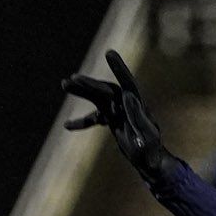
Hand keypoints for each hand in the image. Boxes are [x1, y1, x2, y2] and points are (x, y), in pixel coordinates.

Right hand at [61, 50, 171, 182]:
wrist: (150, 162)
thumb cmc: (151, 153)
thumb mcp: (146, 137)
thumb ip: (138, 118)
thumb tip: (128, 96)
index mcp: (137, 105)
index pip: (128, 83)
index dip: (118, 68)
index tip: (109, 53)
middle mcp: (127, 105)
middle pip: (106, 89)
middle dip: (89, 84)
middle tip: (72, 79)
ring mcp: (119, 111)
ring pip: (97, 98)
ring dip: (82, 91)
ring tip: (64, 83)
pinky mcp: (112, 120)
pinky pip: (94, 117)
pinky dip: (82, 121)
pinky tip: (67, 125)